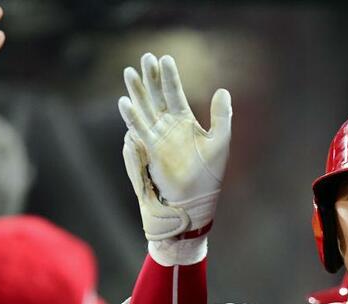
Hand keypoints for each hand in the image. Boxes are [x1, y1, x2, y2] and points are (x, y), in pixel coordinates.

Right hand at [119, 53, 231, 239]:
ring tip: (129, 73)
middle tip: (145, 57)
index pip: (174, 93)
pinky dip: (132, 116)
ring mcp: (157, 138)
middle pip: (156, 96)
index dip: (169, 76)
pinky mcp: (150, 150)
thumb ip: (222, 116)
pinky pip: (139, 130)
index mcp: (185, 121)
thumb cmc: (209, 176)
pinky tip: (125, 101)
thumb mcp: (221, 142)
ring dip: (137, 92)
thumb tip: (222, 90)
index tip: (165, 58)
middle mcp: (168, 127)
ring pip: (144, 109)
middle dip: (150, 78)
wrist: (195, 202)